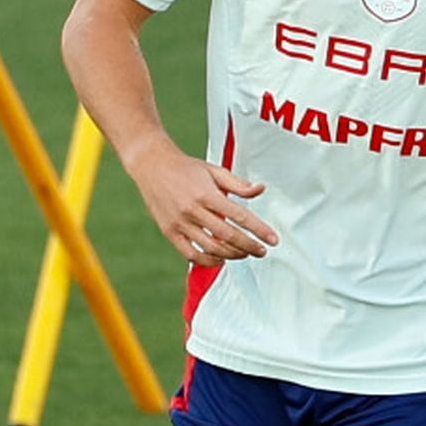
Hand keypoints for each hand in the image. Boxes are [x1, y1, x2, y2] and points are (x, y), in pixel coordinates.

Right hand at [123, 136, 277, 266]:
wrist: (151, 165)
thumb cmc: (187, 168)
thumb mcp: (215, 171)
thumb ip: (238, 184)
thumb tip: (261, 189)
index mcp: (207, 194)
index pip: (240, 216)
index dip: (259, 230)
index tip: (273, 240)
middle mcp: (193, 210)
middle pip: (227, 236)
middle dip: (249, 246)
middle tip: (263, 251)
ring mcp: (179, 223)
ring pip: (210, 248)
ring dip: (232, 254)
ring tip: (245, 254)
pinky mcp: (169, 232)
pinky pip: (190, 254)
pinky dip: (208, 261)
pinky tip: (221, 259)